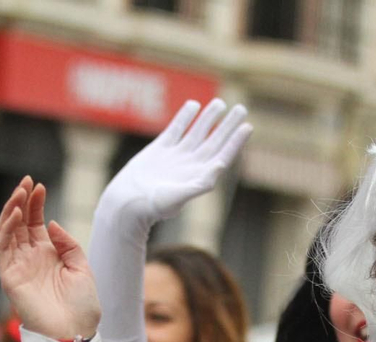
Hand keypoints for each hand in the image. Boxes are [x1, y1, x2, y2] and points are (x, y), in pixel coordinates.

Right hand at [0, 178, 101, 340]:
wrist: (75, 333)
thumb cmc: (82, 307)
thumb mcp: (82, 268)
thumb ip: (68, 245)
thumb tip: (50, 223)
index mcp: (47, 256)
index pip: (35, 223)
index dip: (35, 203)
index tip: (40, 185)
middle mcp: (30, 259)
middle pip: (18, 224)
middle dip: (21, 201)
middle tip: (26, 182)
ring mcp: (18, 268)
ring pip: (6, 232)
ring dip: (11, 211)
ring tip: (20, 193)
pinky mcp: (9, 278)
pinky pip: (2, 249)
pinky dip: (7, 230)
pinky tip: (17, 215)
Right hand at [100, 99, 251, 228]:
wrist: (128, 202)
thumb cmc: (154, 205)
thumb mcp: (180, 196)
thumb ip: (202, 182)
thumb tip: (221, 165)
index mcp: (200, 176)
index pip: (223, 155)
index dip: (236, 141)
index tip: (247, 126)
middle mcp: (190, 164)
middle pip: (214, 141)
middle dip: (227, 125)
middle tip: (241, 108)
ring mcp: (176, 156)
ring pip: (196, 132)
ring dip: (208, 118)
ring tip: (220, 103)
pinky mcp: (160, 149)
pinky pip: (176, 129)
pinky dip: (184, 117)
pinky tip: (193, 105)